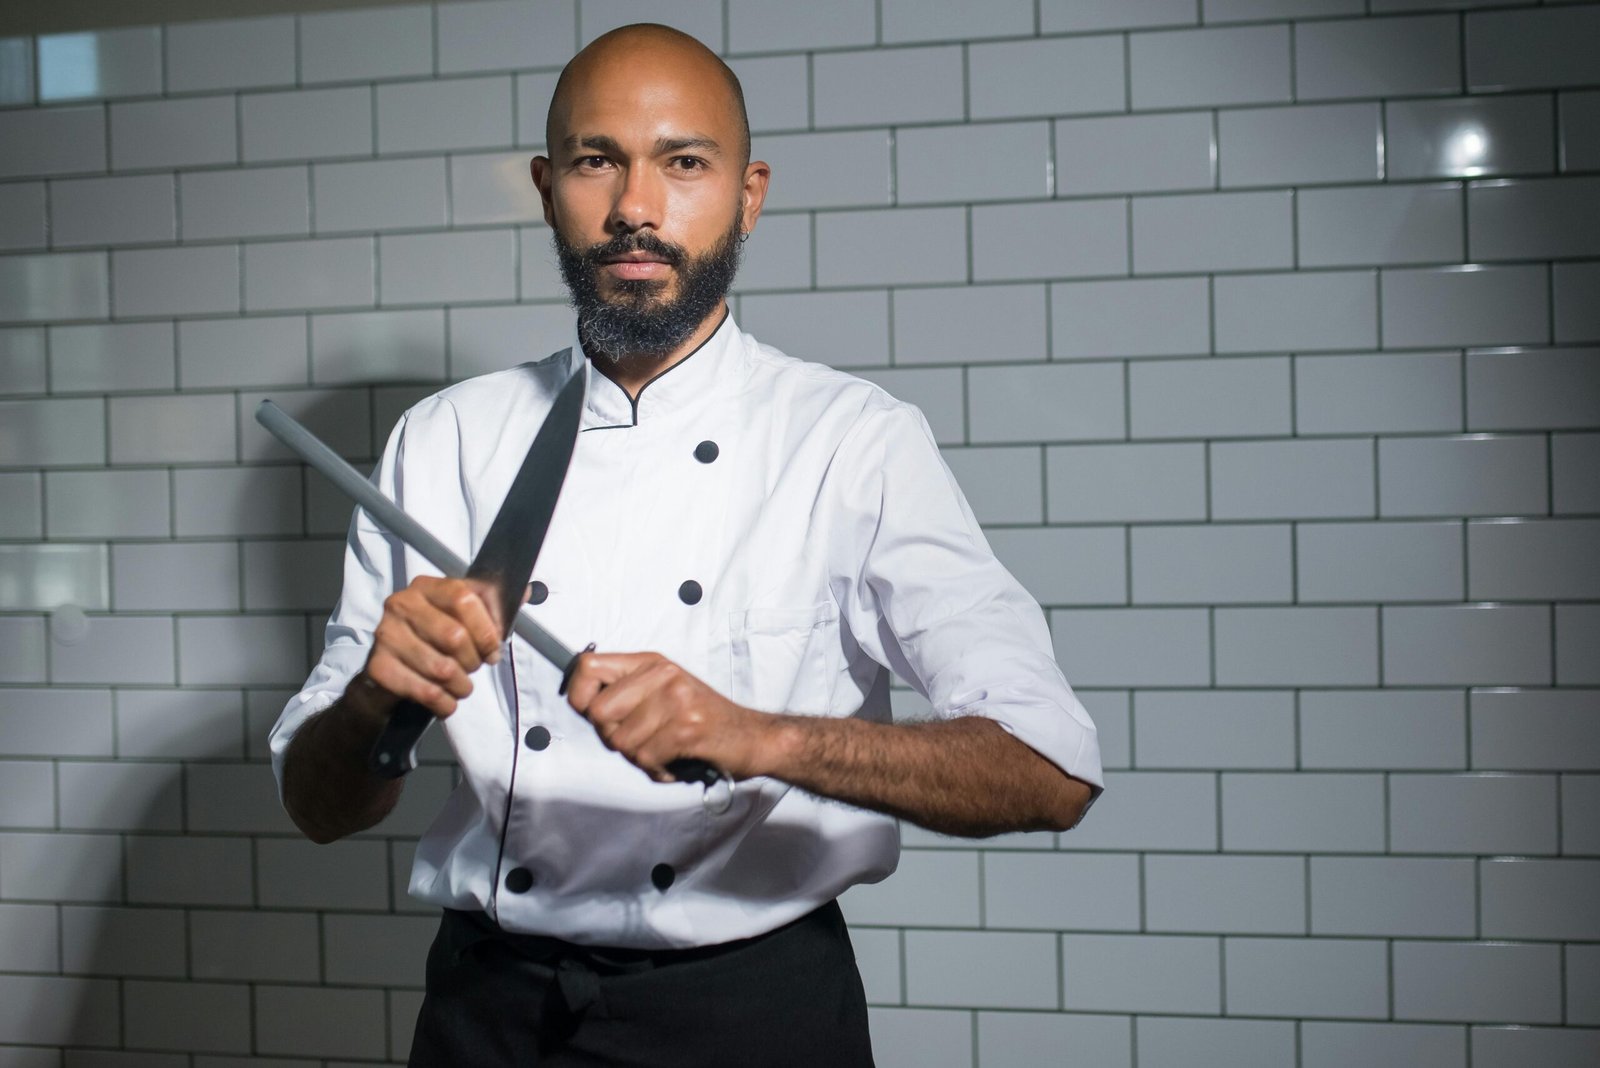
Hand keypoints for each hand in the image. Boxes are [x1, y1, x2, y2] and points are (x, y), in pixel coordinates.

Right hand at [359, 575, 503, 717]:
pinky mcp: (378, 667)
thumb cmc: (435, 641)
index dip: (486, 628)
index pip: (463, 598)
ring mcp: (386, 635)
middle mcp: (401, 604)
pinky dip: (445, 703)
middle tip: (474, 668)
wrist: (392, 674)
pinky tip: (446, 701)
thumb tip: (527, 592)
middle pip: (455, 636)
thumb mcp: (464, 617)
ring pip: (442, 669)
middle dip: (474, 661)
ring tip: (462, 687)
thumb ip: (494, 604)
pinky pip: (426, 692)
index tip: (493, 649)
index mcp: (426, 587)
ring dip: (462, 686)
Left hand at [564, 651, 773, 781]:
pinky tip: (674, 760)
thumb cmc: (704, 720)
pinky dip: (657, 769)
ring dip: (640, 757)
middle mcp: (663, 676)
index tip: (591, 712)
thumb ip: (625, 694)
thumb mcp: (663, 693)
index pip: (588, 666)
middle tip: (640, 739)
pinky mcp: (687, 728)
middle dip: (613, 736)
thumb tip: (581, 702)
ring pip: (621, 742)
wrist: (752, 737)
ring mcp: (676, 700)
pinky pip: (645, 758)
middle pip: (598, 712)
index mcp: (651, 664)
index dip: (579, 694)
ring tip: (663, 750)